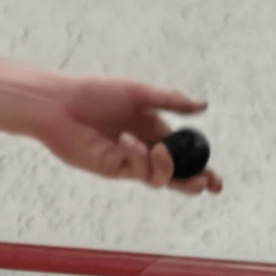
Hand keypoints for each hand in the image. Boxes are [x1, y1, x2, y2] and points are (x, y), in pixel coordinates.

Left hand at [34, 77, 222, 194]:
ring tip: (159, 152)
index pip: (183, 152)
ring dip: (166, 167)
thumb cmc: (94, 93)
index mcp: (153, 128)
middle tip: (205, 182)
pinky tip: (127, 142)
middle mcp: (144, 147)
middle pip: (177, 173)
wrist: (58, 103)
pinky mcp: (113, 168)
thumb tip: (204, 106)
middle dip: (194, 181)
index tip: (216, 177)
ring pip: (160, 178)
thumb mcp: (137, 93)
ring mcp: (129, 160)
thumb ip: (170, 102)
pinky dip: (140, 159)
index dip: (201, 166)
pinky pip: (137, 171)